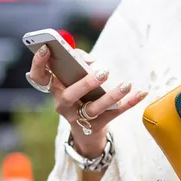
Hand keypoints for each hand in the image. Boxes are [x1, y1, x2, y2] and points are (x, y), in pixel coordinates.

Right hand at [28, 45, 147, 157]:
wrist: (86, 131)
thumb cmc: (80, 96)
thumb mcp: (74, 80)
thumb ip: (79, 64)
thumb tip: (89, 60)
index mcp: (55, 89)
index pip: (39, 77)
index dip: (38, 64)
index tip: (46, 49)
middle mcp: (63, 104)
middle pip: (69, 95)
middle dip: (85, 83)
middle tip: (103, 72)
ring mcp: (79, 117)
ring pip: (94, 108)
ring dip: (111, 95)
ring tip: (126, 84)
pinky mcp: (96, 126)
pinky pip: (115, 113)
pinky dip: (130, 102)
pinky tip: (142, 92)